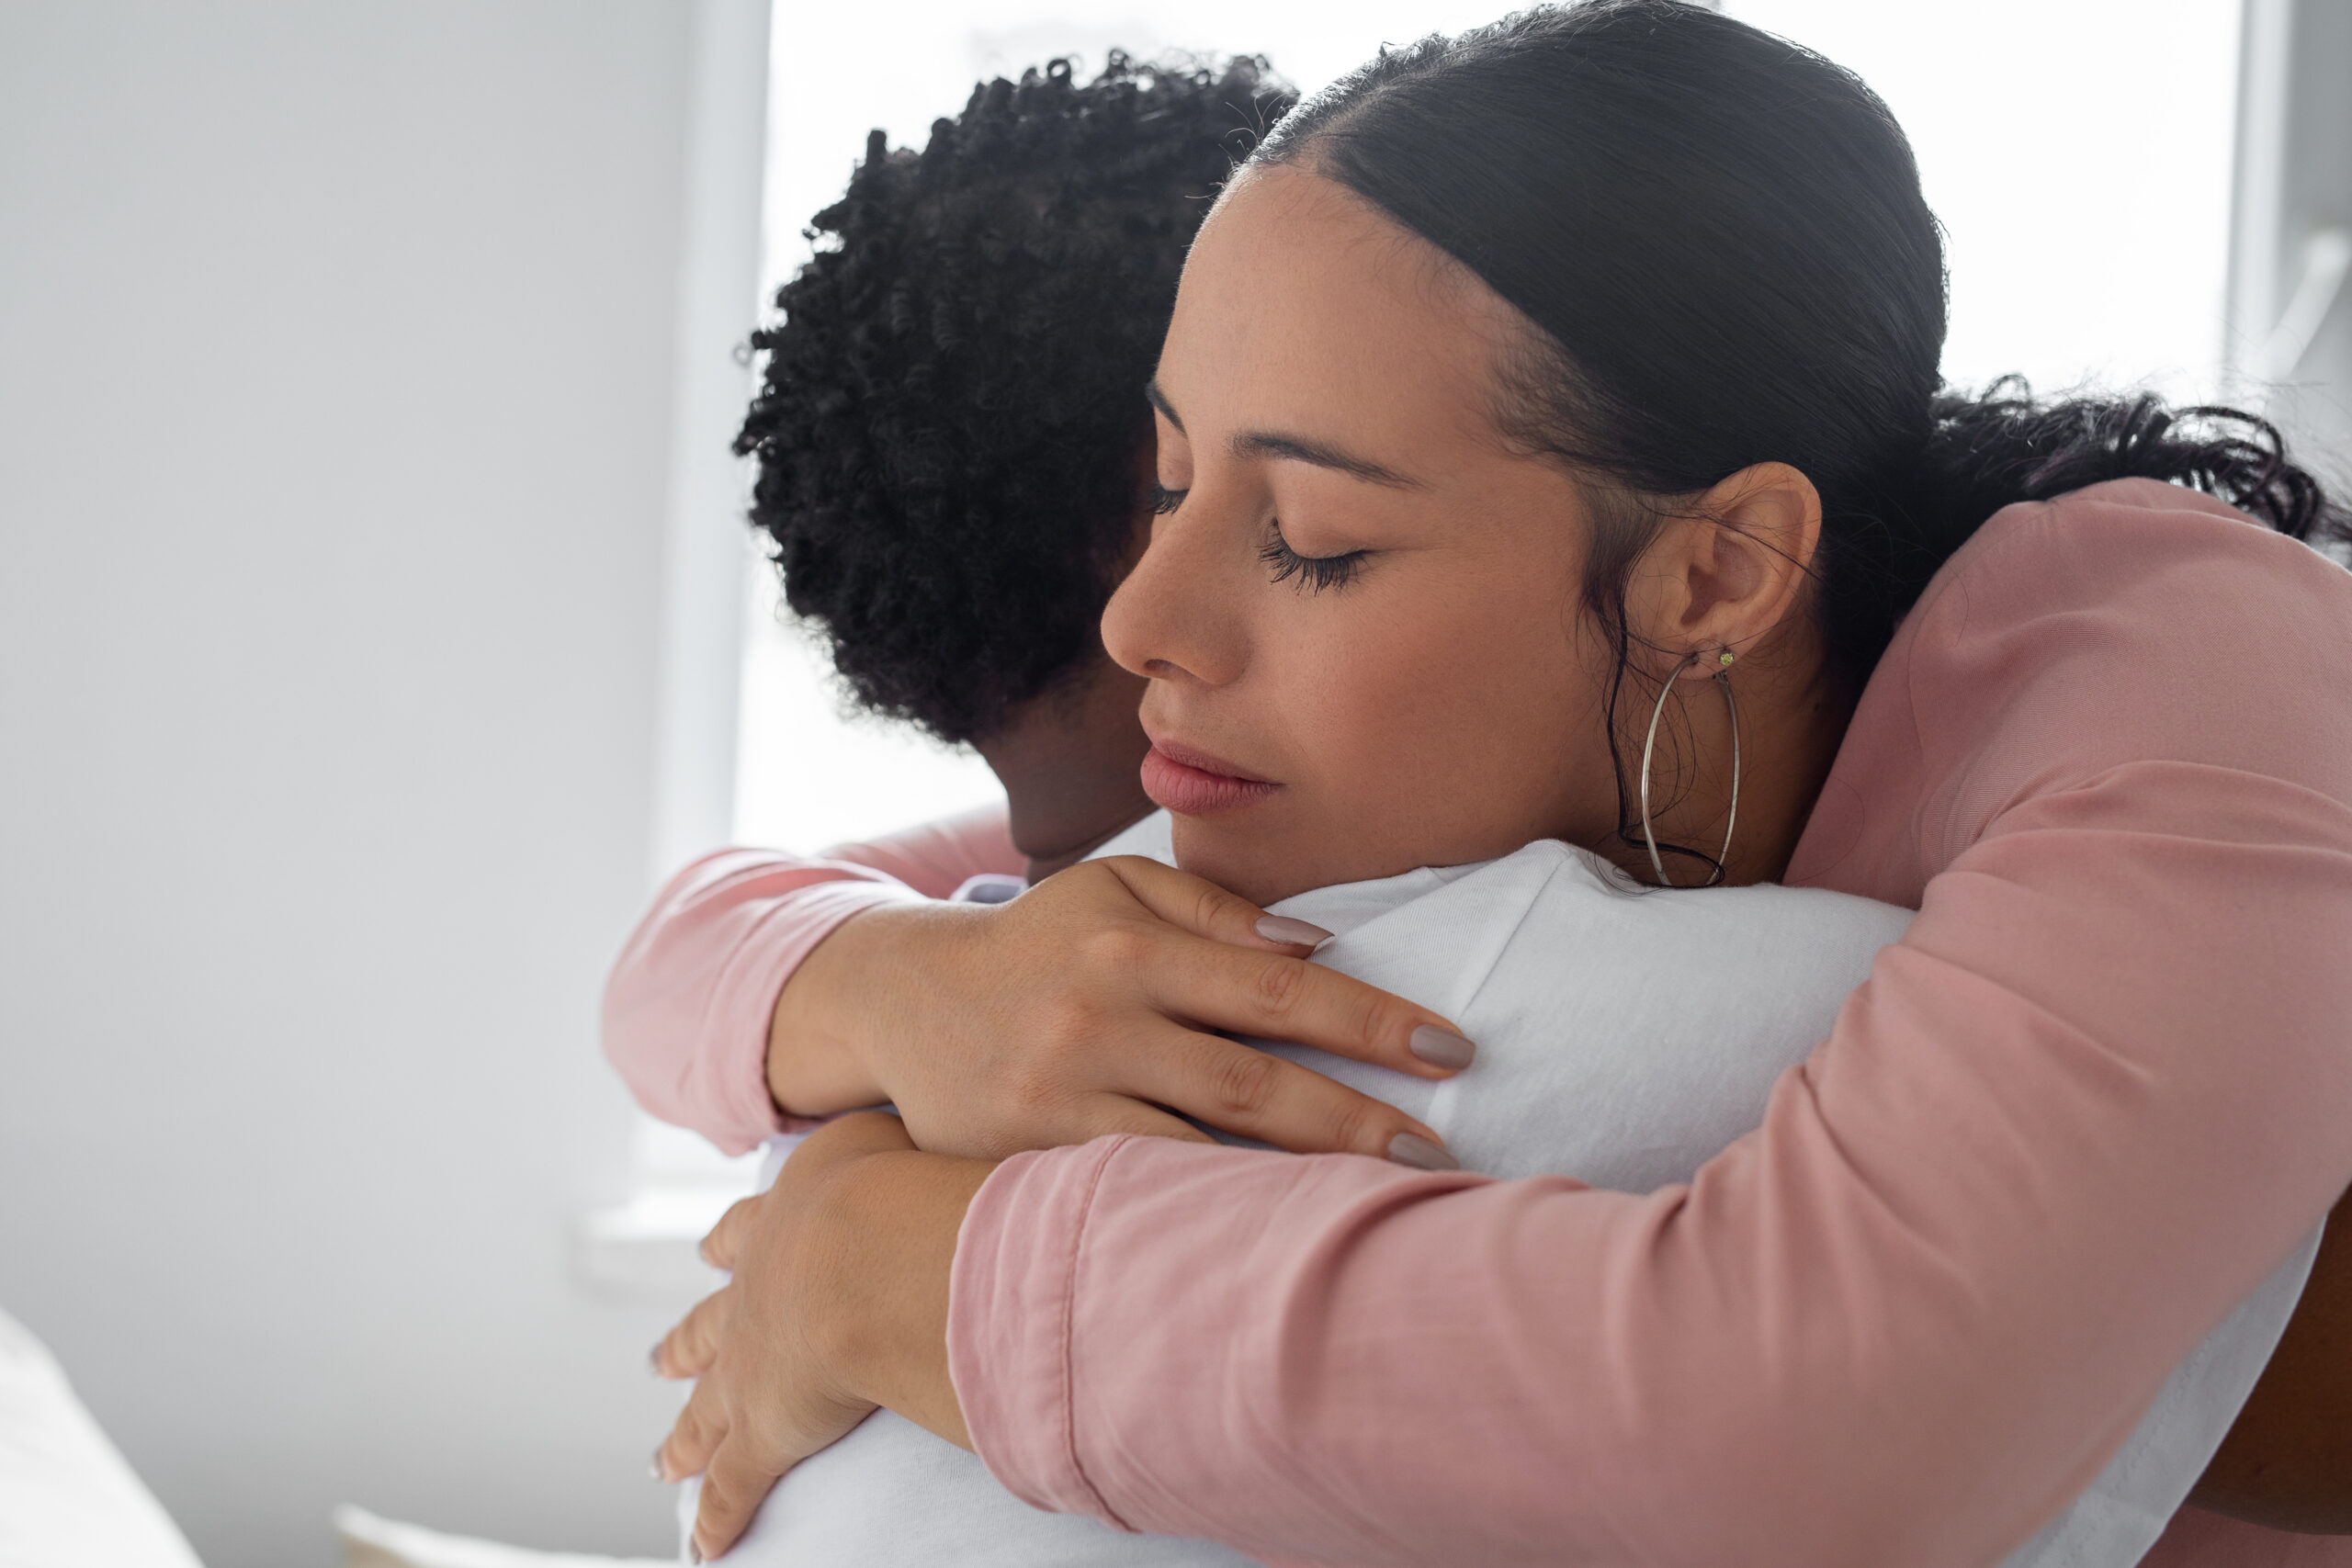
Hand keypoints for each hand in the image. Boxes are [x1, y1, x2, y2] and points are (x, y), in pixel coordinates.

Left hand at [652, 1113, 989, 1560]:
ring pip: (708, 1409)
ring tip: (661, 1460)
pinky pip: (736, 1486)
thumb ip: (907, 1133)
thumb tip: (940, 1103)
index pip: (748, 1234)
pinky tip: (704, 1547)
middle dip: (688, 1342)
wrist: (871, 1251)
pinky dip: (718, 1517)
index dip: (731, 1245)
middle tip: (657, 1358)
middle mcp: (756, 1292)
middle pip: (711, 1324)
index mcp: (788, 1221)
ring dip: (685, 1435)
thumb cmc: (899, 1186)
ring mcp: (754, 1364)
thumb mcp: (892, 1139)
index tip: (708, 1252)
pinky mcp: (767, 1432)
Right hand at [767, 854, 1476, 1161]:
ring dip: (1295, 1184)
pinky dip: (1204, 1213)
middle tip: (1440, 1153)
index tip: (1450, 1048)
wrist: (900, 999)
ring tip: (1378, 1209)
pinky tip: (1266, 1237)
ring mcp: (1059, 1094)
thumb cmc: (1037, 942)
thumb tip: (1319, 947)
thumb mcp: (1113, 890)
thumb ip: (1215, 909)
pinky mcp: (1027, 1154)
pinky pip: (1132, 1190)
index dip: (1370, 1019)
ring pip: (1197, 1151)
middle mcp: (1098, 1017)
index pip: (1276, 987)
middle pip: (1251, 1081)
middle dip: (1355, 1120)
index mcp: (1133, 944)